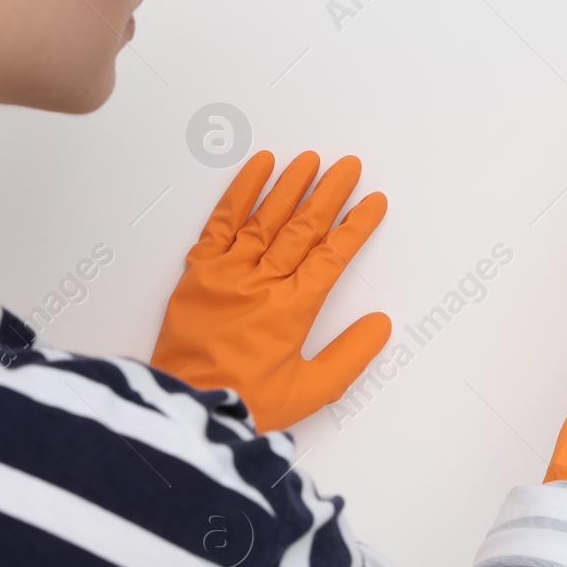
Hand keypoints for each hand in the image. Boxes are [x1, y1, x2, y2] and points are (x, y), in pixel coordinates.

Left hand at [152, 150, 390, 432]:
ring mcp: (228, 272)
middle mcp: (262, 282)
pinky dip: (240, 192)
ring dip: (291, 186)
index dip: (356, 226)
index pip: (332, 256)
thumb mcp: (311, 391)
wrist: (187, 406)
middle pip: (303, 227)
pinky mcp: (199, 272)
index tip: (374, 203)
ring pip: (266, 218)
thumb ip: (349, 356)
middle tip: (349, 167)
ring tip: (310, 160)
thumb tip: (379, 324)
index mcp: (292, 309)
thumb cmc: (244, 402)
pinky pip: (221, 222)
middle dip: (330, 194)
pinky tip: (258, 168)